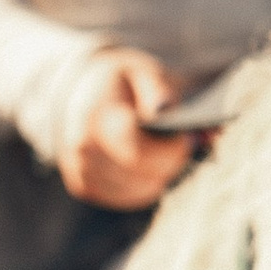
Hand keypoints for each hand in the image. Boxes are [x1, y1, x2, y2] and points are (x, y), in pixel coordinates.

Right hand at [56, 47, 198, 209]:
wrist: (86, 92)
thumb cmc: (123, 82)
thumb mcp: (142, 71)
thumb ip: (158, 88)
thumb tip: (166, 109)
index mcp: (95, 117)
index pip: (137, 152)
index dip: (172, 152)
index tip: (189, 137)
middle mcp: (83, 149)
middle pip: (144, 176)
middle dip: (173, 161)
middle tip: (187, 141)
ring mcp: (81, 172)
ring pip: (142, 191)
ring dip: (163, 174)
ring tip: (168, 148)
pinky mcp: (86, 188)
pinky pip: (131, 198)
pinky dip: (148, 183)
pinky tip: (152, 162)